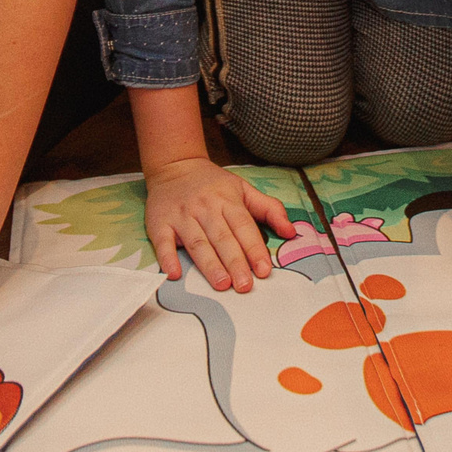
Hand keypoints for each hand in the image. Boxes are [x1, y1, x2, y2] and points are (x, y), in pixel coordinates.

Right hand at [142, 156, 292, 292]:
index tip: (264, 271)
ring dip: (209, 264)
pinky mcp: (160, 223)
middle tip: (245, 285)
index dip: (254, 249)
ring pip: (198, 242)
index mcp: (228, 200)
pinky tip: (175, 274)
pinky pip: (163, 242)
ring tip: (222, 284)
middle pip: (222, 237)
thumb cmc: (213, 184)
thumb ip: (269, 209)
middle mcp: (205, 207)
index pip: (244, 226)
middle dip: (235, 262)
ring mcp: (182, 216)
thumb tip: (291, 231)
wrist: (175, 166)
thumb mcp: (243, 189)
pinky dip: (168, 258)